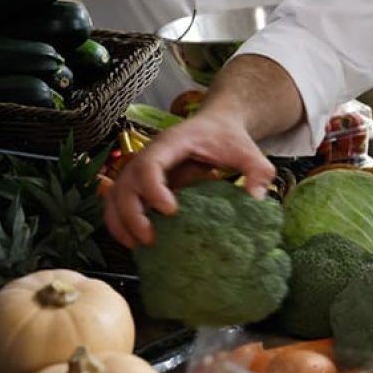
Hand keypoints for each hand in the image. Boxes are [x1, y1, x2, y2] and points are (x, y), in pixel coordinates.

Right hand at [103, 111, 274, 247]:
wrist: (215, 126)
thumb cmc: (228, 138)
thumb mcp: (249, 152)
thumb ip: (258, 171)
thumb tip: (256, 199)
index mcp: (171, 144)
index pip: (149, 164)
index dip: (154, 189)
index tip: (171, 211)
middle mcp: (149, 155)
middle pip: (125, 183)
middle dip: (132, 213)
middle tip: (151, 238)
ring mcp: (140, 169)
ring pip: (115, 195)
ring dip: (120, 221)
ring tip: (137, 246)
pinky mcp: (140, 183)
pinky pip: (119, 202)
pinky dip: (120, 222)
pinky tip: (134, 242)